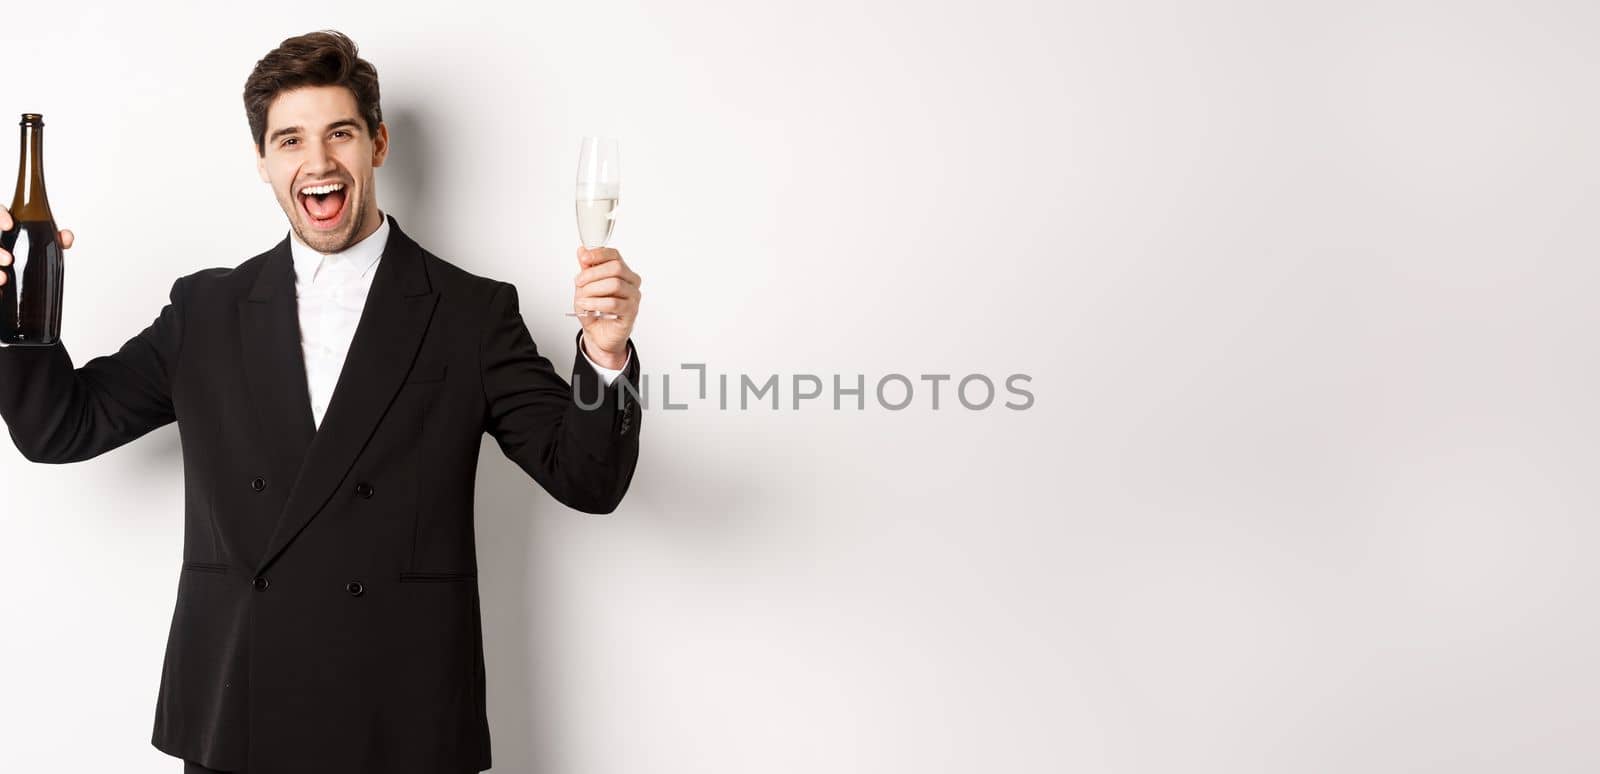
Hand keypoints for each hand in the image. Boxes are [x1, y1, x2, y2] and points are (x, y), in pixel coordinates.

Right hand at [0, 205, 73, 285]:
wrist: (12, 275)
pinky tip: (0, 292)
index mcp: (3, 226)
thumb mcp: (42, 244)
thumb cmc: (25, 252)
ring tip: (3, 278)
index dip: (1, 216)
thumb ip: (55, 240)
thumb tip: (66, 237)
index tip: (9, 225)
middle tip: (8, 259)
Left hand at [573, 246, 640, 368]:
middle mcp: (631, 282)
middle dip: (593, 273)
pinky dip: (596, 303)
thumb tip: (582, 250)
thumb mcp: (586, 286)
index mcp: (622, 272)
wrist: (599, 334)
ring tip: (582, 297)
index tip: (584, 258)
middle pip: (616, 268)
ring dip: (593, 289)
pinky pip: (614, 303)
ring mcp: (634, 297)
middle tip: (579, 281)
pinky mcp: (631, 312)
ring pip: (615, 284)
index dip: (598, 254)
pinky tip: (587, 306)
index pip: (614, 255)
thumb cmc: (595, 310)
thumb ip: (586, 269)